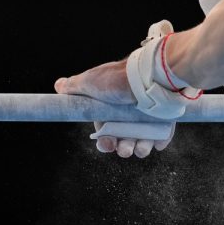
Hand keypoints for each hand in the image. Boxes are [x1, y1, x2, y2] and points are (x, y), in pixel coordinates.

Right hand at [54, 59, 174, 157]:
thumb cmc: (117, 80)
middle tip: (125, 148)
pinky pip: (161, 138)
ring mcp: (149, 119)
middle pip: (124, 142)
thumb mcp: (90, 82)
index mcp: (112, 111)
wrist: (147, 75)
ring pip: (142, 143)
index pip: (106, 134)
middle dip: (123, 148)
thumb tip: (58, 85)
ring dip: (139, 149)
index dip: (105, 143)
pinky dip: (158, 141)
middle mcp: (130, 116)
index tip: (108, 144)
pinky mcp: (165, 121)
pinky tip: (155, 138)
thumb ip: (74, 87)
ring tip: (140, 146)